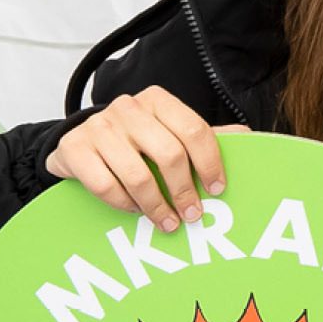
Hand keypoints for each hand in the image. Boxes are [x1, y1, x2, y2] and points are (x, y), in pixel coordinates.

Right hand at [43, 87, 234, 231]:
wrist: (78, 142)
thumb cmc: (132, 142)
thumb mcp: (166, 133)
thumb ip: (201, 137)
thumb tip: (247, 136)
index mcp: (157, 100)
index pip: (194, 130)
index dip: (210, 163)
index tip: (217, 189)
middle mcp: (128, 108)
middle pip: (169, 154)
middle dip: (185, 191)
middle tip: (193, 215)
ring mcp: (99, 127)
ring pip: (138, 175)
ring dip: (157, 206)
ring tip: (168, 222)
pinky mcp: (75, 148)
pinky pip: (106, 186)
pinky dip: (125, 205)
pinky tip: (135, 211)